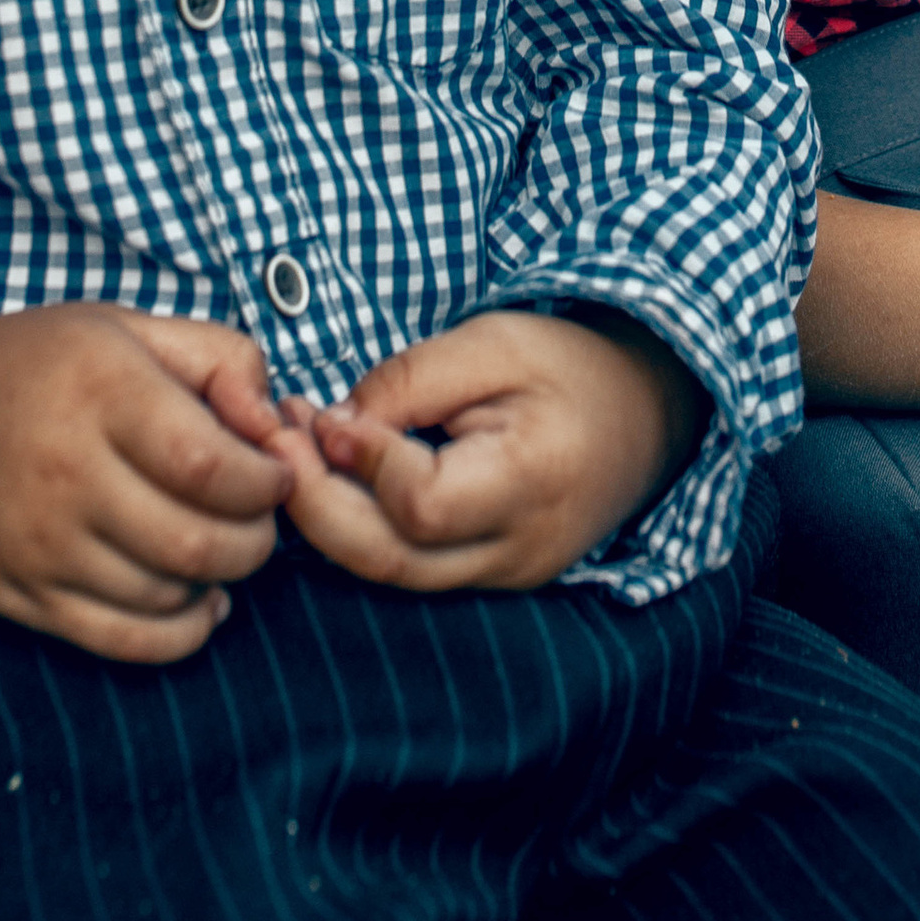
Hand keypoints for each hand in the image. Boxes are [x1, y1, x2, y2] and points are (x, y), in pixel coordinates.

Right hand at [0, 302, 292, 660]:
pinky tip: (200, 600)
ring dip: (219, 579)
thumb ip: (221, 358)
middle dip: (256, 540)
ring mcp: (38, 544)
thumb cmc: (43, 367)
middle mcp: (63, 471)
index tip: (276, 474)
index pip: (208, 465)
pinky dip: (181, 633)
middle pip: (196, 541)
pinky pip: (123, 641)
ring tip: (222, 544)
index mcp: (98, 390)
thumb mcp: (130, 328)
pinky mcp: (22, 597)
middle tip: (260, 517)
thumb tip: (272, 426)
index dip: (265, 482)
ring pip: (165, 595)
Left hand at [273, 307, 705, 591]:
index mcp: (533, 482)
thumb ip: (409, 383)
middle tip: (273, 440)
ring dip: (325, 518)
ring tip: (292, 451)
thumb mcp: (492, 342)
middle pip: (389, 559)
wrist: (646, 412)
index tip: (319, 411)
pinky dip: (359, 528)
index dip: (360, 461)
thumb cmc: (569, 366)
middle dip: (313, 503)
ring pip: (389, 574)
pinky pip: (408, 569)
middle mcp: (520, 549)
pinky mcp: (491, 578)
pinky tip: (332, 478)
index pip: (421, 504)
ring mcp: (506, 575)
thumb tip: (330, 428)